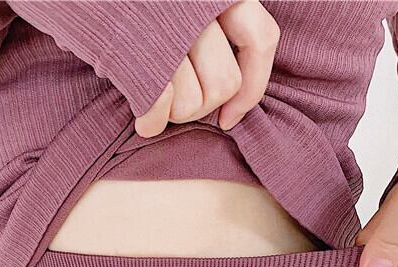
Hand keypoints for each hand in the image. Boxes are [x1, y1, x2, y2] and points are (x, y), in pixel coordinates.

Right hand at [134, 0, 279, 137]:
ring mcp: (168, 26)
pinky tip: (143, 123)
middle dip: (203, 107)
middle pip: (226, 84)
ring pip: (194, 101)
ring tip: (154, 103)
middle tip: (177, 105)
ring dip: (174, 115)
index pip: (260, 42)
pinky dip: (152, 123)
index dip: (251, 90)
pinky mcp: (136, 50)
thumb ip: (200, 17)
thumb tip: (226, 82)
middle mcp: (200, 3)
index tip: (231, 116)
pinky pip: (159, 105)